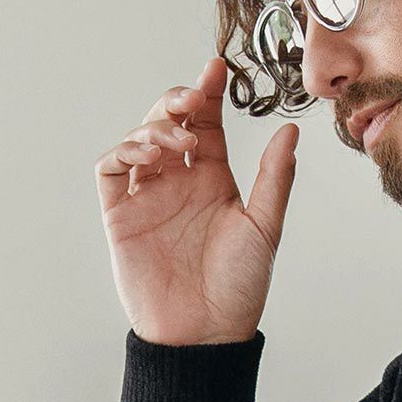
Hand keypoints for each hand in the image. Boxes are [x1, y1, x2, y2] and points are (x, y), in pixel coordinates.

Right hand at [93, 54, 299, 345]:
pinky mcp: (120, 215)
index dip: (207, 93)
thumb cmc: (238, 287)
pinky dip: (124, 151)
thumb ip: (275, 178)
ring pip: (139, 139)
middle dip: (177, 100)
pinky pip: (111, 169)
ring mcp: (147, 197)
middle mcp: (179, 183)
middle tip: (194, 96)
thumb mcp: (265, 227)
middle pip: (169, 122)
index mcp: (213, 181)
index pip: (207, 123)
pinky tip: (149, 154)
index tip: (217, 68)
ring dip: (156, 127)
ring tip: (182, 142)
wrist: (205, 333)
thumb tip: (290, 131)